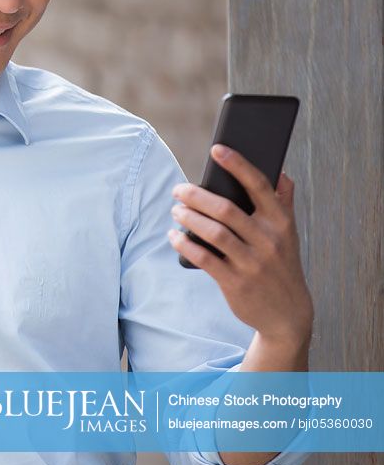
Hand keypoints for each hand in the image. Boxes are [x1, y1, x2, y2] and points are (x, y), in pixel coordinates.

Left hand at [168, 144, 312, 345]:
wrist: (288, 315)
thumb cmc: (282, 265)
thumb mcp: (289, 235)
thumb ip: (283, 203)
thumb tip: (280, 172)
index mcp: (281, 222)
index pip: (259, 186)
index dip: (237, 165)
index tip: (217, 149)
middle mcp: (268, 240)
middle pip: (226, 209)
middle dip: (197, 196)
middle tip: (178, 190)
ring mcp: (252, 262)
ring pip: (213, 233)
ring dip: (188, 218)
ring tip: (175, 211)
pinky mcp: (235, 282)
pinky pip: (204, 258)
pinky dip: (185, 245)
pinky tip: (174, 237)